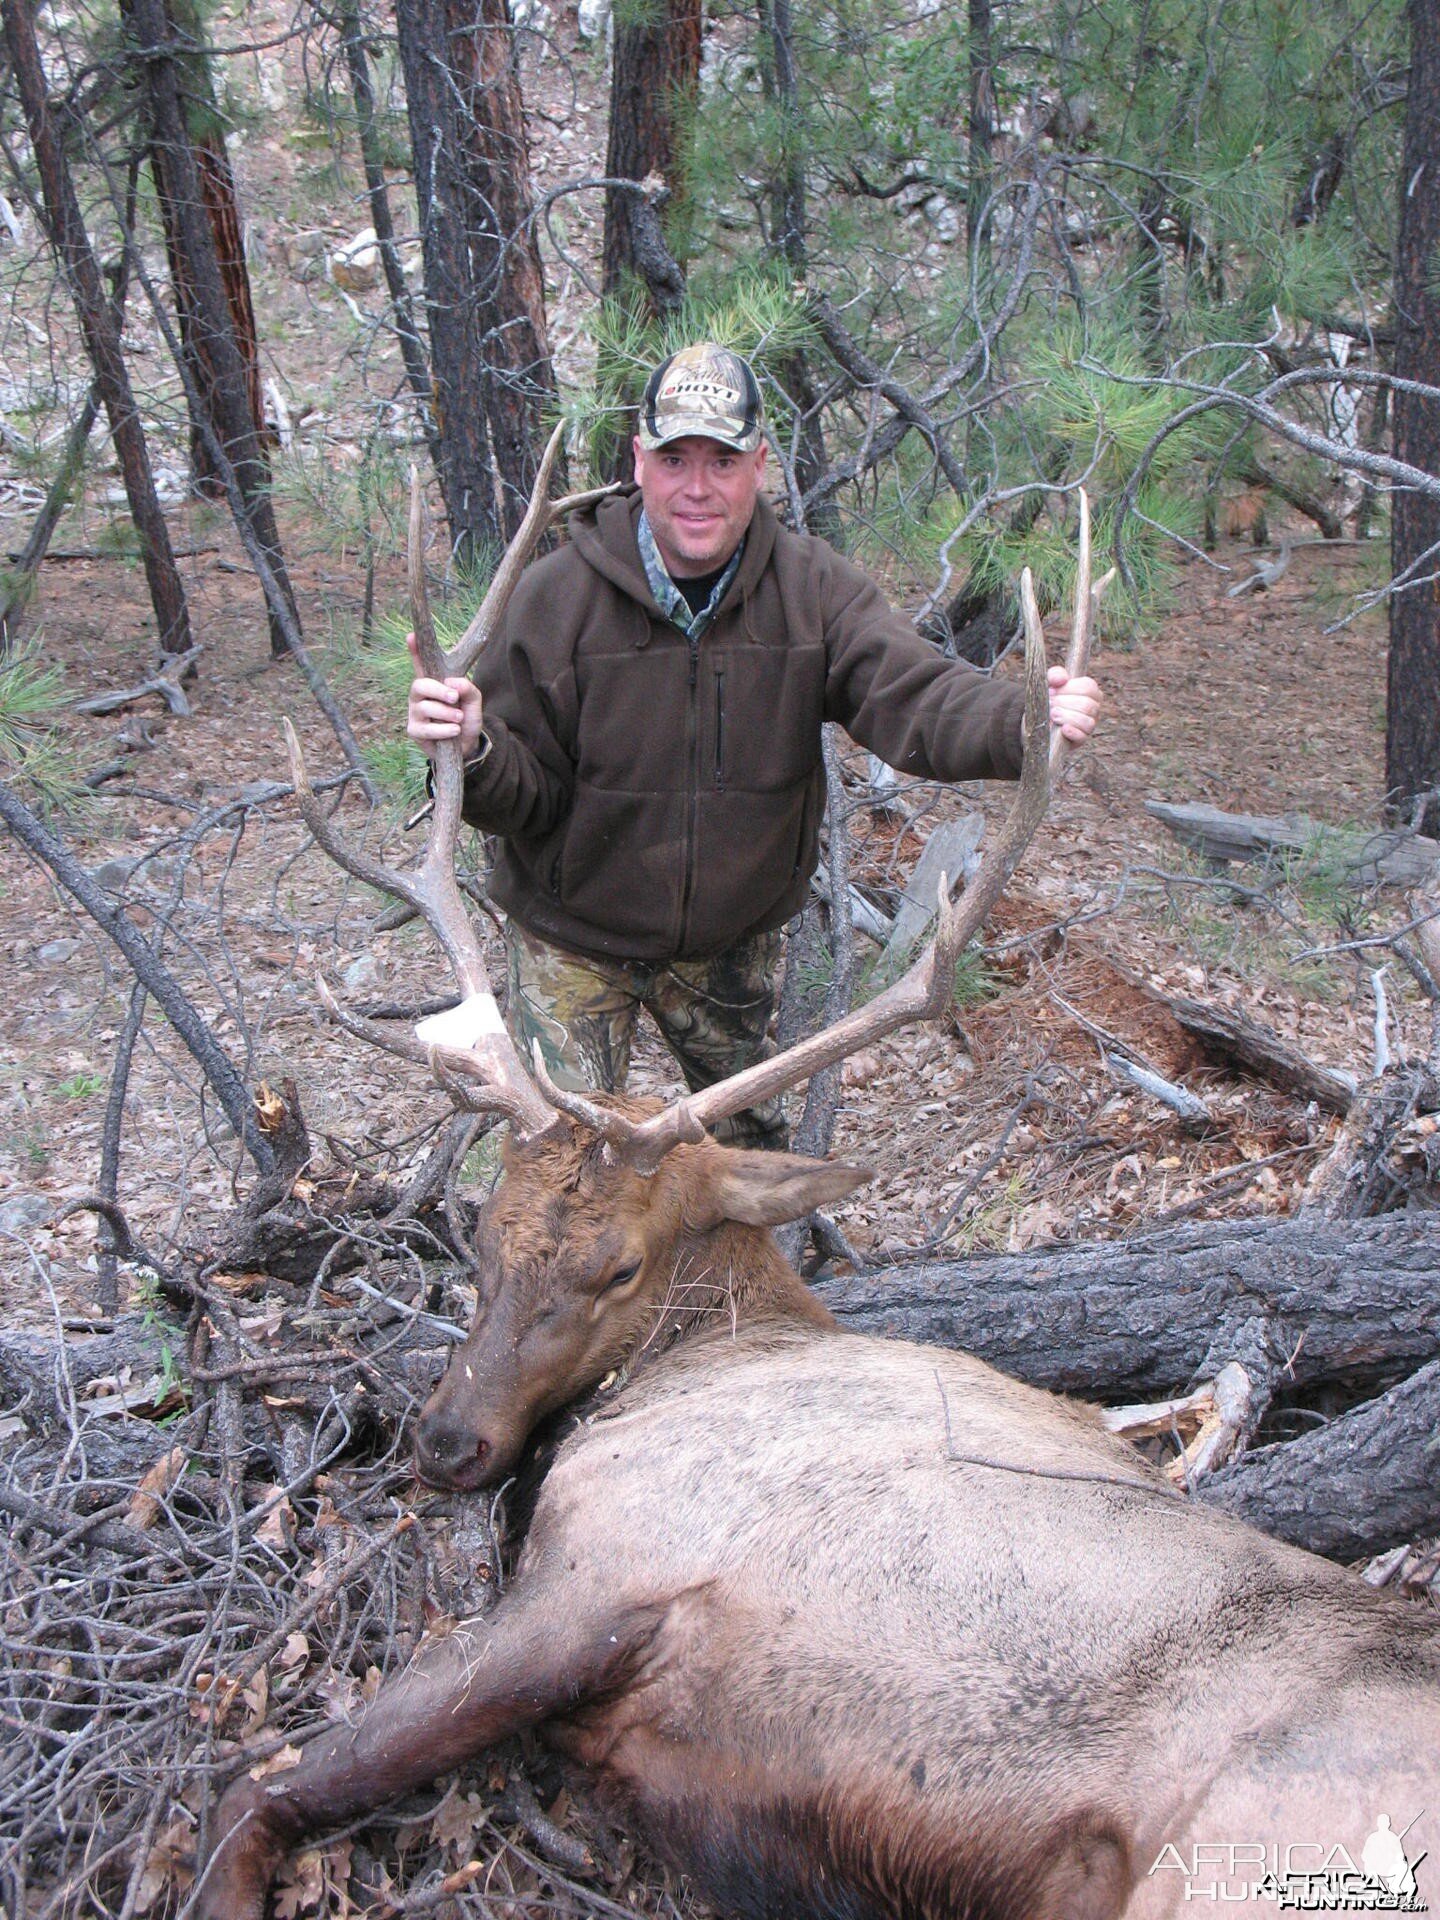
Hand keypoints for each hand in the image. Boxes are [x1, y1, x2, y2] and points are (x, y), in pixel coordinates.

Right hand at [406, 632, 483, 760]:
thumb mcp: (473, 700)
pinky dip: (444, 730)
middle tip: (454, 697)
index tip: (411, 636)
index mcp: (433, 682)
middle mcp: (420, 695)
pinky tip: (454, 730)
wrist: (467, 745)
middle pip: (419, 684)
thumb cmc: (466, 718)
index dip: (415, 650)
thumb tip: (452, 683)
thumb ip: (467, 688)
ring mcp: (415, 712)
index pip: (421, 663)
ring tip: (459, 718)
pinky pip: (426, 729)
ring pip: (426, 707)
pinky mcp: (414, 730)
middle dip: (438, 690)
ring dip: (447, 713)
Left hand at [1047, 665, 1101, 742]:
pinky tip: (1062, 729)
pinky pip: (1083, 736)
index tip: (1052, 691)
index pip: (1088, 687)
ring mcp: (1089, 725)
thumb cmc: (1048, 699)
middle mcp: (1094, 708)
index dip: (1068, 688)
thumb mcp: (1049, 683)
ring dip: (1066, 717)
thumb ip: (1055, 674)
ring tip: (1052, 715)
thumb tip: (1061, 679)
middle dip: (1064, 703)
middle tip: (1050, 704)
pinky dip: (1072, 732)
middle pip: (1087, 705)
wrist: (1037, 721)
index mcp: (1090, 692)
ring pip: (1087, 721)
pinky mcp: (1081, 740)